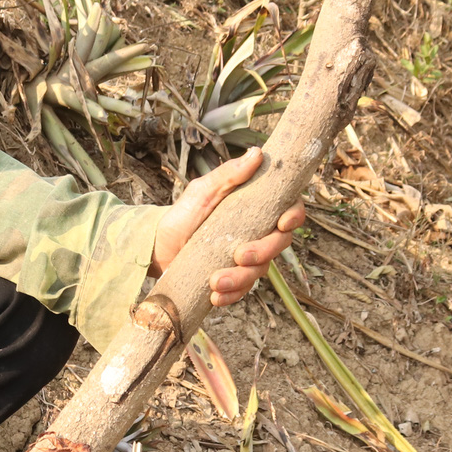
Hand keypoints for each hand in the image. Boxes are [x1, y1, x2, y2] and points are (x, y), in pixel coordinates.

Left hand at [150, 148, 304, 306]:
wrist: (157, 247)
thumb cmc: (182, 215)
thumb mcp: (201, 192)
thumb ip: (228, 175)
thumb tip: (257, 154)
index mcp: (255, 209)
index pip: (288, 210)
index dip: (294, 216)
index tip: (282, 223)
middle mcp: (256, 234)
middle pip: (279, 244)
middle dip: (263, 252)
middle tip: (240, 256)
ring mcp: (246, 259)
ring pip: (260, 272)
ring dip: (241, 279)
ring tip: (215, 282)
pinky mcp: (233, 280)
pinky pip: (242, 291)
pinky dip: (231, 296)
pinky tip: (215, 297)